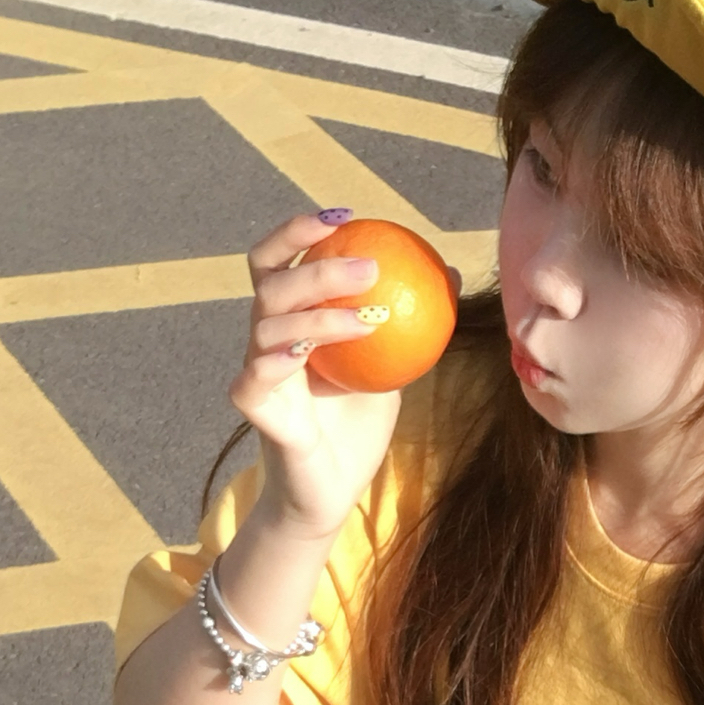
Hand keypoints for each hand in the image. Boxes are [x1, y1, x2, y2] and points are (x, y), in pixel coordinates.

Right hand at [228, 212, 405, 538]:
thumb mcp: (395, 367)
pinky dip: (280, 359)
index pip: (279, 259)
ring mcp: (256, 371)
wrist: (334, 488)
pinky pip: (254, 376)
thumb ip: (411, 320)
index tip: (346, 216)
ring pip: (266, 324)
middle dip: (316, 264)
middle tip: (370, 267)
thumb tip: (450, 270)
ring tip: (369, 317)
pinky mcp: (253, 408)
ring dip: (317, 313)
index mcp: (290, 319)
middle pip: (272, 281)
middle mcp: (265, 338)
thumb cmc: (359, 426)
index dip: (299, 230)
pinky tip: (312, 355)